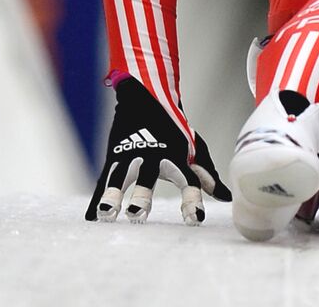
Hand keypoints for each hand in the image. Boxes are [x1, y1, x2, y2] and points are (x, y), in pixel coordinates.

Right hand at [85, 76, 231, 224]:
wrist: (146, 98)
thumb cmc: (175, 130)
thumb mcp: (194, 149)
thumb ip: (207, 175)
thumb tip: (226, 198)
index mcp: (177, 158)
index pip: (188, 181)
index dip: (193, 199)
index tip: (196, 219)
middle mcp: (153, 157)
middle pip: (147, 176)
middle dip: (142, 195)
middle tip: (137, 213)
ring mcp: (131, 155)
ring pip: (119, 176)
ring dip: (113, 195)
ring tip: (107, 215)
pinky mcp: (114, 156)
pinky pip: (105, 179)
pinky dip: (98, 198)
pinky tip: (92, 218)